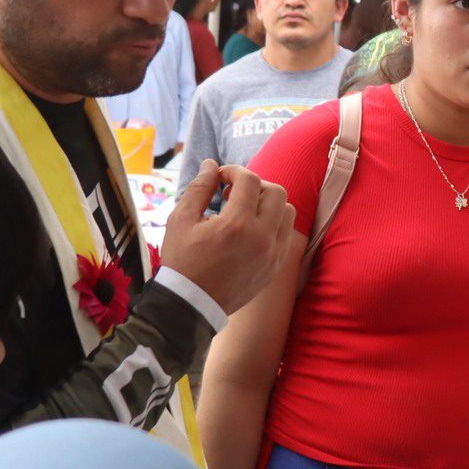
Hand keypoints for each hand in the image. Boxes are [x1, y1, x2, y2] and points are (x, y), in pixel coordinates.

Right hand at [162, 161, 296, 313]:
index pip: (249, 180)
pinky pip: (287, 235)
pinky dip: (274, 225)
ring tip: (244, 211)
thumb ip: (198, 189)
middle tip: (233, 193)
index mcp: (237, 224)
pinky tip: (251, 231)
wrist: (192, 304)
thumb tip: (211, 164)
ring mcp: (274, 254)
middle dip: (255, 185)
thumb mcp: (180, 221)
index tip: (219, 178)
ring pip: (287, 212)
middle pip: (276, 192)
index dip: (233, 171)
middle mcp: (263, 238)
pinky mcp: (277, 266)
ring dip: (268, 204)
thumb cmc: (182, 261)